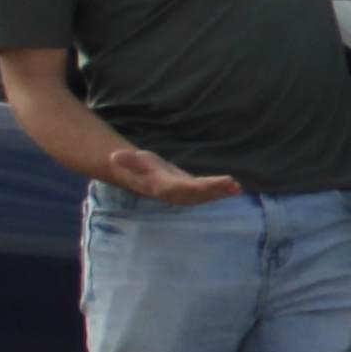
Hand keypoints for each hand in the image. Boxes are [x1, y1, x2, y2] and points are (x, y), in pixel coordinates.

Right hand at [105, 147, 240, 206]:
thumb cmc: (138, 167)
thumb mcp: (132, 160)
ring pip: (205, 195)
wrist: (142, 177)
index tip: (209, 184)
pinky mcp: (193, 192)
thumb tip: (113, 156)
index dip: (196, 187)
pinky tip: (236, 188)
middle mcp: (176, 194)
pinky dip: (222, 191)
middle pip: (198, 193)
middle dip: (215, 190)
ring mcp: (186, 195)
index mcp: (163, 186)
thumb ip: (126, 160)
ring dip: (222, 192)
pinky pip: (208, 193)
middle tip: (233, 184)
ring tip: (237, 187)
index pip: (181, 188)